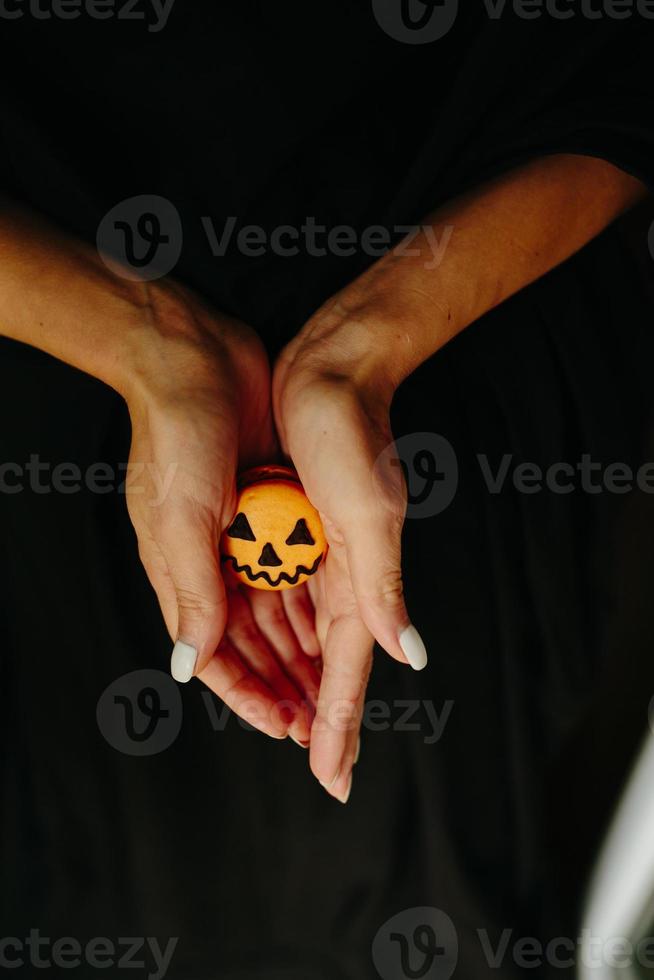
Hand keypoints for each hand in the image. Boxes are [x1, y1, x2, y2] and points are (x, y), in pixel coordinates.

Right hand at [123, 279, 317, 741]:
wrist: (195, 358)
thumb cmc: (176, 435)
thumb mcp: (181, 518)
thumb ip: (192, 591)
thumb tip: (190, 665)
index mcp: (185, 574)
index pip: (217, 657)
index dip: (251, 697)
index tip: (289, 729)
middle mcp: (215, 564)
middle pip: (253, 646)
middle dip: (284, 686)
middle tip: (323, 726)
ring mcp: (245, 538)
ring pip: (278, 615)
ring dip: (303, 653)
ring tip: (335, 690)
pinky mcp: (272, 510)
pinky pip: (295, 571)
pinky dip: (312, 604)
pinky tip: (335, 628)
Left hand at [273, 277, 428, 800]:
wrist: (331, 368)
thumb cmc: (348, 431)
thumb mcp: (367, 510)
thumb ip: (383, 586)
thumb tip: (409, 655)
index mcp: (360, 575)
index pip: (350, 669)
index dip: (341, 725)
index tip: (332, 776)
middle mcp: (342, 571)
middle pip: (330, 662)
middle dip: (323, 714)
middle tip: (318, 765)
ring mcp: (318, 551)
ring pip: (304, 634)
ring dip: (297, 678)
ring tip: (286, 723)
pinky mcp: (296, 527)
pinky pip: (284, 593)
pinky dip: (279, 629)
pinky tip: (269, 651)